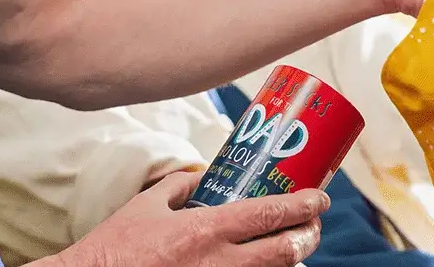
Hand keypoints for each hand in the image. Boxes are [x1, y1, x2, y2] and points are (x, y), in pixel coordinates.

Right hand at [50, 171, 327, 266]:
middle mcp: (219, 264)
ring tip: (295, 247)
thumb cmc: (114, 248)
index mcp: (204, 230)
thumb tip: (205, 176)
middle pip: (286, 251)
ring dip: (292, 262)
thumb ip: (179, 185)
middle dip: (309, 236)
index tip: (320, 198)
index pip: (269, 214)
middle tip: (314, 224)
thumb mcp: (145, 206)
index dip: (302, 205)